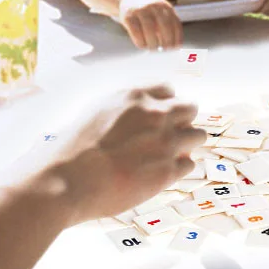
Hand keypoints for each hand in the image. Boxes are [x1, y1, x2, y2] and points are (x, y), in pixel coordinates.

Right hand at [51, 85, 204, 223]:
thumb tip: (139, 110)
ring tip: (173, 154)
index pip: (169, 89)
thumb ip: (125, 106)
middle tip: (171, 134)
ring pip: (198, 135)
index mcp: (137, 95)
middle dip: (183, 120)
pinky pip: (190, 164)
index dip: (166, 103)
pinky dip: (180, 167)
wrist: (70, 179)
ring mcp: (166, 142)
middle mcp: (157, 114)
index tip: (162, 115)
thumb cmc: (76, 147)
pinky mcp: (168, 171)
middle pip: (190, 108)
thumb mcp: (99, 109)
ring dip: (188, 143)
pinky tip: (163, 172)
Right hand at [117, 0, 183, 49]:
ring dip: (153, 43)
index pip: (175, 24)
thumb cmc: (147, 10)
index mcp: (165, 6)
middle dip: (167, 42)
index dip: (177, 38)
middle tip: (164, 51)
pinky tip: (142, 45)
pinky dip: (140, 42)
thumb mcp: (160, 12)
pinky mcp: (128, 15)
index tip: (175, 48)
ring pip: (149, 30)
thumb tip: (172, 46)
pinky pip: (136, 32)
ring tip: (153, 49)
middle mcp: (154, 6)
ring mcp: (141, 9)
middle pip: (164, 26)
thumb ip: (167, 25)